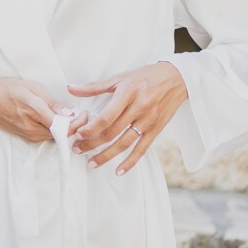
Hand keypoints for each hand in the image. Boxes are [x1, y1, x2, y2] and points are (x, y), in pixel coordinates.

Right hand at [0, 77, 82, 144]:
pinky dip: (55, 130)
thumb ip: (51, 102)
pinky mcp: (27, 137)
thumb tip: (69, 113)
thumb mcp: (30, 88)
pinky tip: (58, 120)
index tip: (85, 114)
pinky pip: (46, 136)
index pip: (63, 126)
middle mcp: (32, 129)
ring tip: (72, 116)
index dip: (78, 122)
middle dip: (75, 126)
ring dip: (66, 129)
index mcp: (34, 113)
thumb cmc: (5, 90)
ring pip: (55, 137)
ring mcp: (29, 135)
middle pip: (61, 134)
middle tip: (82, 114)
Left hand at [66, 62, 187, 174]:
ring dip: (106, 156)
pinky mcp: (156, 130)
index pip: (107, 116)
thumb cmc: (146, 76)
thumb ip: (94, 86)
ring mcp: (149, 120)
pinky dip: (130, 162)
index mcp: (128, 93)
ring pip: (124, 143)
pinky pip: (142, 149)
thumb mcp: (121, 77)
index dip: (91, 128)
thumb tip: (70, 88)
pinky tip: (118, 171)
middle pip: (112, 132)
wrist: (177, 79)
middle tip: (77, 150)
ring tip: (91, 163)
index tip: (78, 134)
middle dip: (92, 144)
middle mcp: (139, 108)